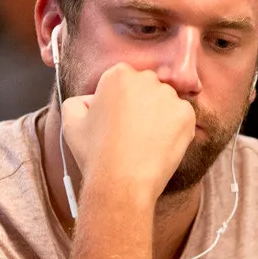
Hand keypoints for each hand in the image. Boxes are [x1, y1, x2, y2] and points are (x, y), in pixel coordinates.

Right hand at [61, 64, 195, 201]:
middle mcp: (146, 79)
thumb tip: (90, 101)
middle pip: (146, 87)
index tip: (117, 120)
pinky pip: (181, 117)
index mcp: (118, 75)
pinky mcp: (186, 115)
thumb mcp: (71, 123)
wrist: (122, 183)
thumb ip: (78, 102)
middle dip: (141, 104)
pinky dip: (174, 129)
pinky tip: (159, 145)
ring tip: (145, 141)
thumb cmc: (95, 154)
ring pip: (165, 102)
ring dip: (158, 116)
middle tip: (131, 132)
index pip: (124, 80)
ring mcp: (169, 96)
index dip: (119, 101)